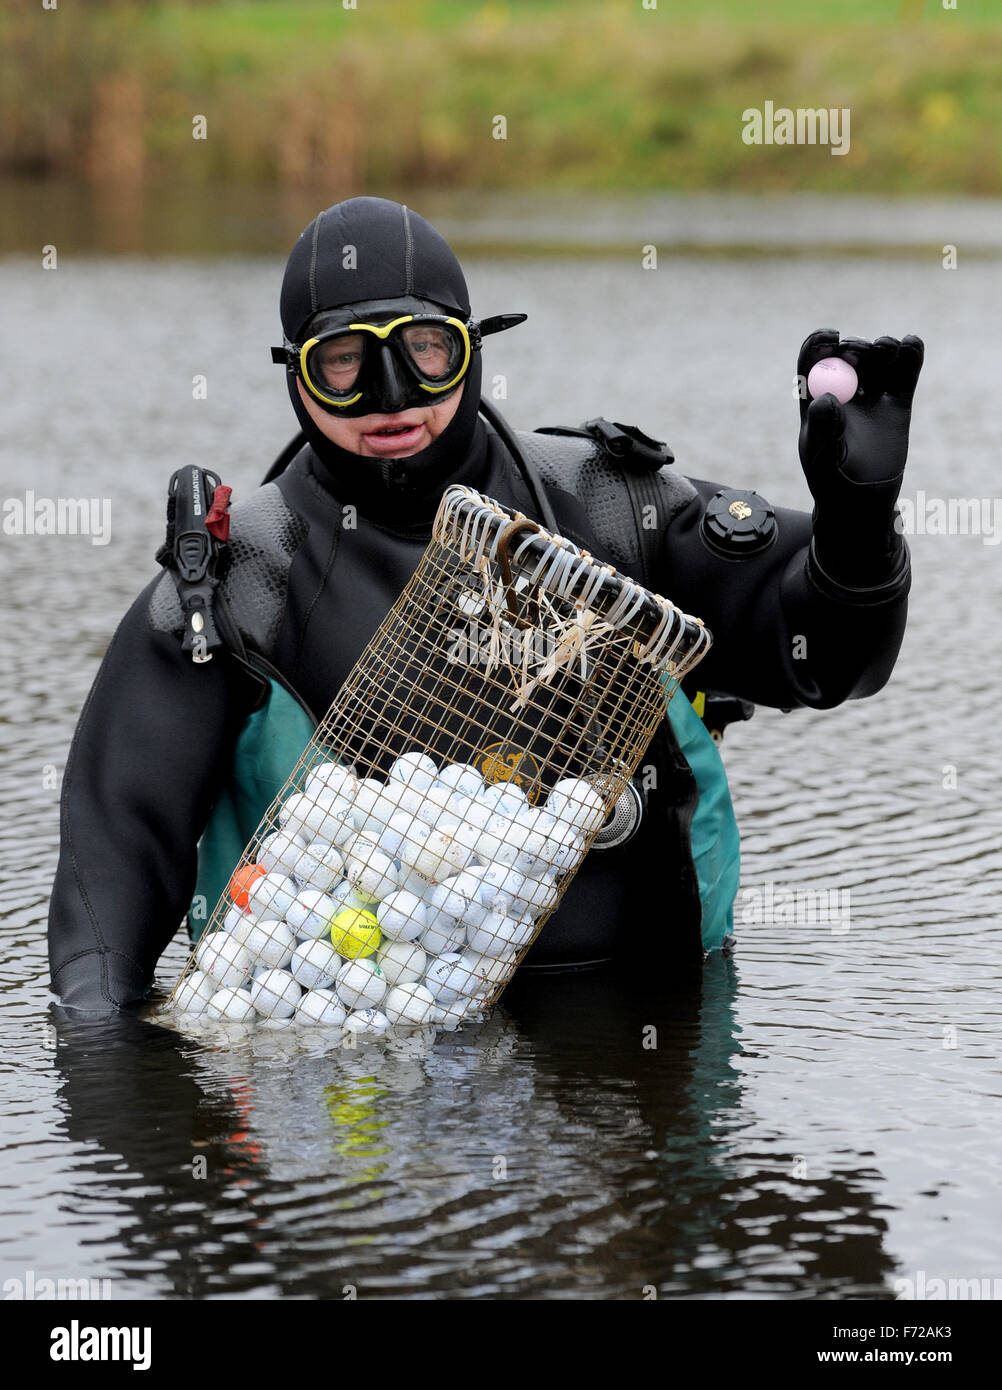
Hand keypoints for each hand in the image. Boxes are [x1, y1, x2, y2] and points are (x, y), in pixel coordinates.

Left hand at [797, 328, 923, 588]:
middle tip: (861, 350)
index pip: (812, 362)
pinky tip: (911, 344)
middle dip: (856, 348)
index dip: (819, 345)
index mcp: (814, 400)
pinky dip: (909, 357)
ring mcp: (871, 396)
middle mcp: (843, 392)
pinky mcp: (897, 403)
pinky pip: (903, 376)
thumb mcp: (822, 459)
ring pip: (878, 362)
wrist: (862, 502)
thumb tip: (824, 399)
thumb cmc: (831, 483)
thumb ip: (822, 430)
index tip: (830, 336)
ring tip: (888, 349)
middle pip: (849, 356)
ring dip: (882, 348)